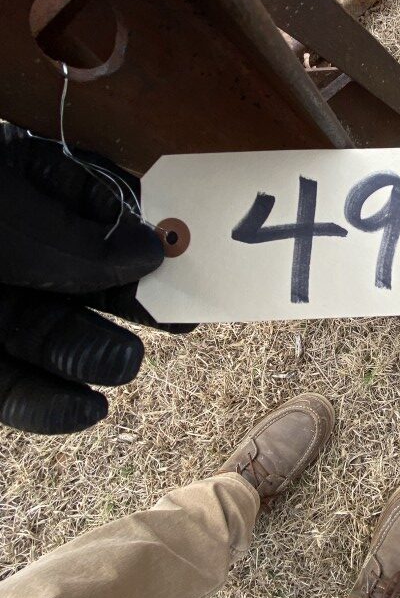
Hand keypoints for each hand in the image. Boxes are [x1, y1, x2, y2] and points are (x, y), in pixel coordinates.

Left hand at [0, 124, 189, 433]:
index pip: (86, 201)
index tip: (183, 245)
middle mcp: (4, 249)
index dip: (138, 226)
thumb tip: (151, 249)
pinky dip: (50, 405)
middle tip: (182, 314)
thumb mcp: (0, 211)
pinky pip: (10, 390)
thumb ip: (70, 236)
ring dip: (96, 353)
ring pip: (49, 334)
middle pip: (81, 275)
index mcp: (11, 187)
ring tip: (126, 364)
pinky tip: (87, 410)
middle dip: (132, 297)